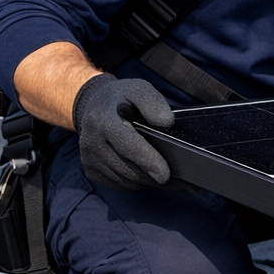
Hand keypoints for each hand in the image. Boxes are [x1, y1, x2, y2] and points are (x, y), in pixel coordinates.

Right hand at [72, 74, 175, 189]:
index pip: (127, 145)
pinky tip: (153, 176)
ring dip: (150, 182)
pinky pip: (121, 185)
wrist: (93, 107)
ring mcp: (90, 160)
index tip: (165, 175)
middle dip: (156, 177)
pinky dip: (139, 184)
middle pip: (129, 169)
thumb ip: (152, 102)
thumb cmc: (120, 98)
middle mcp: (92, 143)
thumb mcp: (137, 89)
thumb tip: (167, 122)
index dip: (147, 160)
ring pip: (127, 181)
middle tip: (183, 181)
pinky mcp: (93, 172)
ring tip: (172, 179)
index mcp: (102, 120)